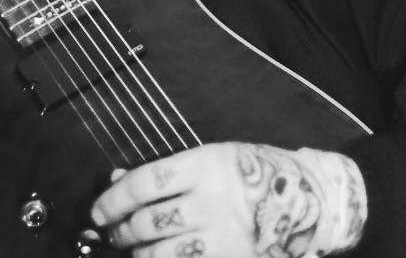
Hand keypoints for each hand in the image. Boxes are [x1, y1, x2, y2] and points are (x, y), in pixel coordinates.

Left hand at [90, 142, 365, 257]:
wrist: (306, 198)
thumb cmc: (253, 173)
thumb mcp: (213, 157)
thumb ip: (167, 172)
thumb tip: (117, 180)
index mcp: (206, 163)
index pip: (145, 183)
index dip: (114, 199)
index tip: (99, 210)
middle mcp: (213, 200)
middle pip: (149, 221)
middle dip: (122, 231)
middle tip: (114, 233)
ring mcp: (224, 235)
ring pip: (162, 253)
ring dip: (139, 254)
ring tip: (133, 250)